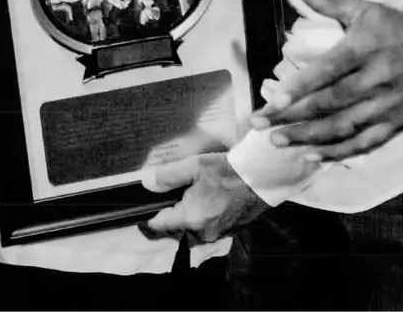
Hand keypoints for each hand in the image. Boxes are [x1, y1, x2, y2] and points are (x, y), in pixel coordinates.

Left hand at [139, 153, 268, 243]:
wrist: (261, 179)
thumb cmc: (227, 171)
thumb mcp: (194, 166)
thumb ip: (167, 177)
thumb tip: (146, 185)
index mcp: (190, 219)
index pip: (158, 227)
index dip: (147, 219)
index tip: (141, 212)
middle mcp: (202, 234)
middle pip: (173, 232)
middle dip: (166, 219)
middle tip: (163, 201)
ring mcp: (216, 235)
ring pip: (189, 234)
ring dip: (183, 221)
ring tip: (182, 202)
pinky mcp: (227, 233)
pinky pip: (204, 232)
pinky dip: (199, 222)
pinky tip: (201, 205)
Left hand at [248, 0, 402, 161]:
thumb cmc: (393, 27)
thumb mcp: (362, 8)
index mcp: (365, 49)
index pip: (329, 70)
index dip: (301, 85)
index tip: (275, 99)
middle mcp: (377, 79)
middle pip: (330, 102)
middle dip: (292, 115)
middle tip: (260, 123)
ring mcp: (388, 106)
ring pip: (344, 127)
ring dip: (308, 137)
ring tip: (277, 140)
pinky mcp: (396, 124)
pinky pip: (364, 143)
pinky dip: (337, 152)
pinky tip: (310, 155)